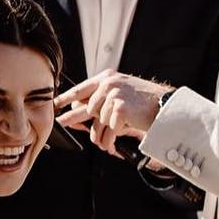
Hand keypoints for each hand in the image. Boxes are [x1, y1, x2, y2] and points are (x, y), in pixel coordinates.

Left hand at [56, 71, 171, 154]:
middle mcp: (108, 84)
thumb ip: (101, 102)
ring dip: (104, 136)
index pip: (81, 88)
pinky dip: (112, 138)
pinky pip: (109, 130)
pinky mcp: (119, 109)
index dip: (66, 97)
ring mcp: (113, 96)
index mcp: (107, 78)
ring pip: (98, 123)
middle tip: (61, 123)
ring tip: (110, 139)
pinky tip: (117, 139)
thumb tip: (80, 116)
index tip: (55, 103)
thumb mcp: (121, 94)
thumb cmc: (144, 102)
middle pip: (84, 108)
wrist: (164, 105)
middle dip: (73, 118)